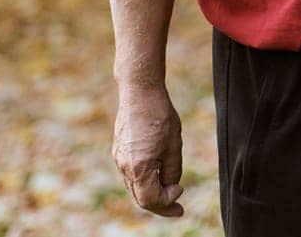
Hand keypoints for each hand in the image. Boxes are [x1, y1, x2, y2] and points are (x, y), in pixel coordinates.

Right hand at [113, 83, 184, 216]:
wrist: (139, 92)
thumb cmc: (160, 116)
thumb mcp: (174, 145)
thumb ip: (172, 171)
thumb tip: (171, 187)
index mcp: (139, 168)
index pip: (150, 201)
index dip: (167, 203)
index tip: (181, 194)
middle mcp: (124, 167)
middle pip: (140, 198)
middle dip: (160, 204)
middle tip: (178, 209)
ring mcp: (118, 159)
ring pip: (134, 187)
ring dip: (151, 193)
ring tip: (170, 192)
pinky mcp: (118, 151)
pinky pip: (131, 174)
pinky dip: (144, 181)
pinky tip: (157, 176)